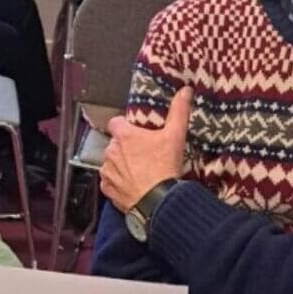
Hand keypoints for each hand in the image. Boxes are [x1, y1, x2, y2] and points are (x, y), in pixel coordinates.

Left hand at [101, 86, 192, 212]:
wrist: (158, 202)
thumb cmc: (164, 168)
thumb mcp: (175, 136)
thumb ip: (178, 111)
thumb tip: (185, 91)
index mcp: (124, 136)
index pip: (116, 122)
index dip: (125, 126)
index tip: (137, 132)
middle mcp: (110, 151)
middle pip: (115, 144)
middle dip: (126, 147)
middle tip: (144, 154)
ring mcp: (107, 171)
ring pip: (111, 163)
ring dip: (121, 165)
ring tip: (140, 172)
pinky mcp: (107, 189)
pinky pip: (110, 182)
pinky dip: (118, 182)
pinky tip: (133, 185)